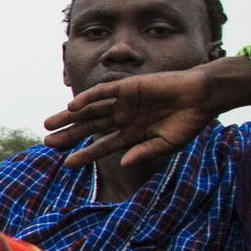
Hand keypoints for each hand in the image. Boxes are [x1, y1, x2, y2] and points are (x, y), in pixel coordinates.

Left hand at [43, 68, 226, 171]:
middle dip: (69, 135)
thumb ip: (144, 152)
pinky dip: (88, 98)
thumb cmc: (188, 122)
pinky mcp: (128, 87)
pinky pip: (103, 93)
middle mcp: (124, 118)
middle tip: (47, 143)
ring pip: (90, 110)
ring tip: (49, 125)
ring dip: (70, 117)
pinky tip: (73, 107)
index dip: (85, 155)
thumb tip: (124, 163)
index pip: (102, 146)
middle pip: (90, 128)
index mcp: (132, 134)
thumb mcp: (166, 143)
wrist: (203, 97)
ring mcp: (124, 102)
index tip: (68, 164)